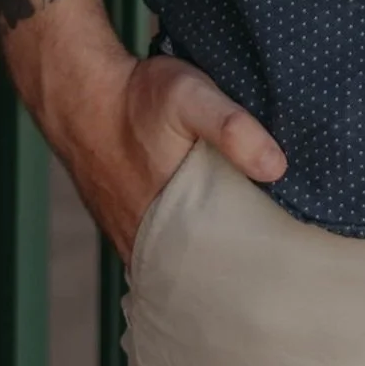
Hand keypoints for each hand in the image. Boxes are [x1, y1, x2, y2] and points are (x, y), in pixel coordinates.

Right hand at [52, 47, 287, 259]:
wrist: (81, 94)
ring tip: (244, 249)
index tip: (283, 260)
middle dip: (232, 270)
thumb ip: (232, 129)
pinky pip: (157, 250)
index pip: (219, 268)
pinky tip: (201, 232)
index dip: (251, 266)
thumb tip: (276, 167)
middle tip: (269, 261)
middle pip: (199, 272)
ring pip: (176, 263)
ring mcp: (130, 238)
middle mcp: (145, 243)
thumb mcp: (192, 98)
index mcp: (169, 227)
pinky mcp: (122, 225)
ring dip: (205, 258)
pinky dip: (179, 247)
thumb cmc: (137, 98)